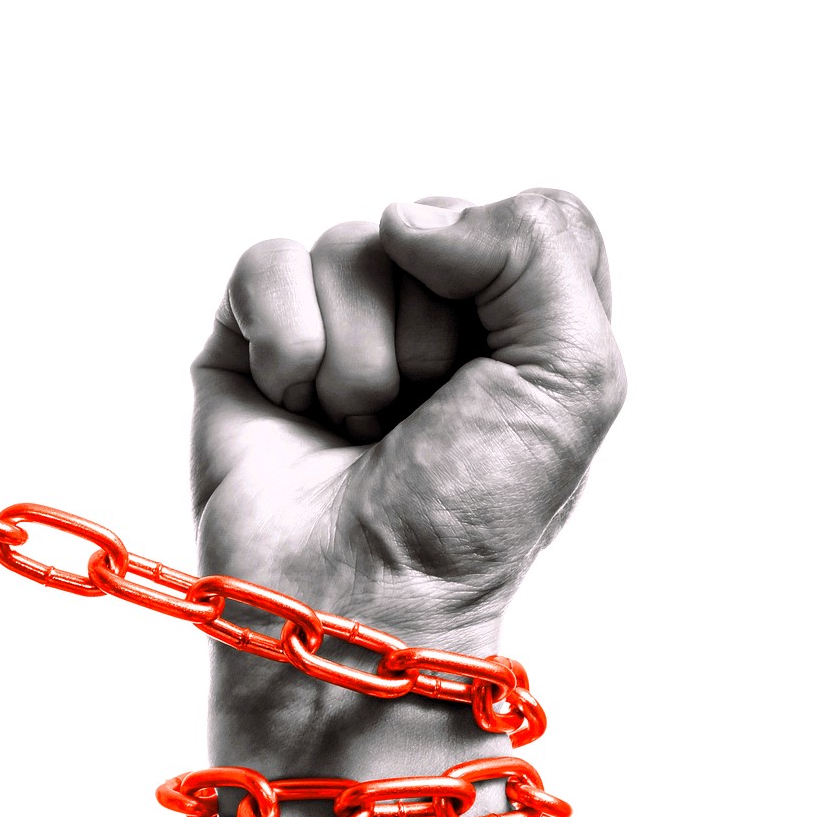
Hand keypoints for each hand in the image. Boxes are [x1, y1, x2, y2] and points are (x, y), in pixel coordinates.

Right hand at [190, 190, 624, 771]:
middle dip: (424, 338)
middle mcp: (423, 306)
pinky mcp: (245, 336)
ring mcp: (331, 319)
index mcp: (513, 316)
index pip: (527, 216)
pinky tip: (294, 406)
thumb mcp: (571, 378)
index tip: (493, 381)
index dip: (508, 289)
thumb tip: (405, 214)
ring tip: (354, 429)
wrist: (357, 602)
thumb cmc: (468, 517)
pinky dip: (285, 342)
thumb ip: (540, 251)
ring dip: (357, 360)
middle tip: (415, 422)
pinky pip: (266, 265)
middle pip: (427, 229)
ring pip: (346, 246)